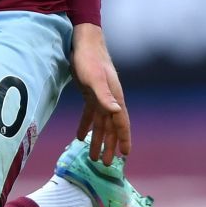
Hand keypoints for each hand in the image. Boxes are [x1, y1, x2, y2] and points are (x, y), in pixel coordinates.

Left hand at [70, 23, 129, 163]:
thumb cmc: (90, 59)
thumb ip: (105, 96)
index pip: (122, 123)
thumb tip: (117, 112)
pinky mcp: (90, 93)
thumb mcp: (95, 79)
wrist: (84, 42)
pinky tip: (79, 137)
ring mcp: (100, 96)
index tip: (125, 155)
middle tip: (106, 164)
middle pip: (111, 127)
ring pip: (101, 123)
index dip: (124, 139)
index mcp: (115, 97)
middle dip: (109, 145)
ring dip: (98, 139)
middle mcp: (110, 99)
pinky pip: (90, 114)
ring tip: (93, 156)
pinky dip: (85, 126)